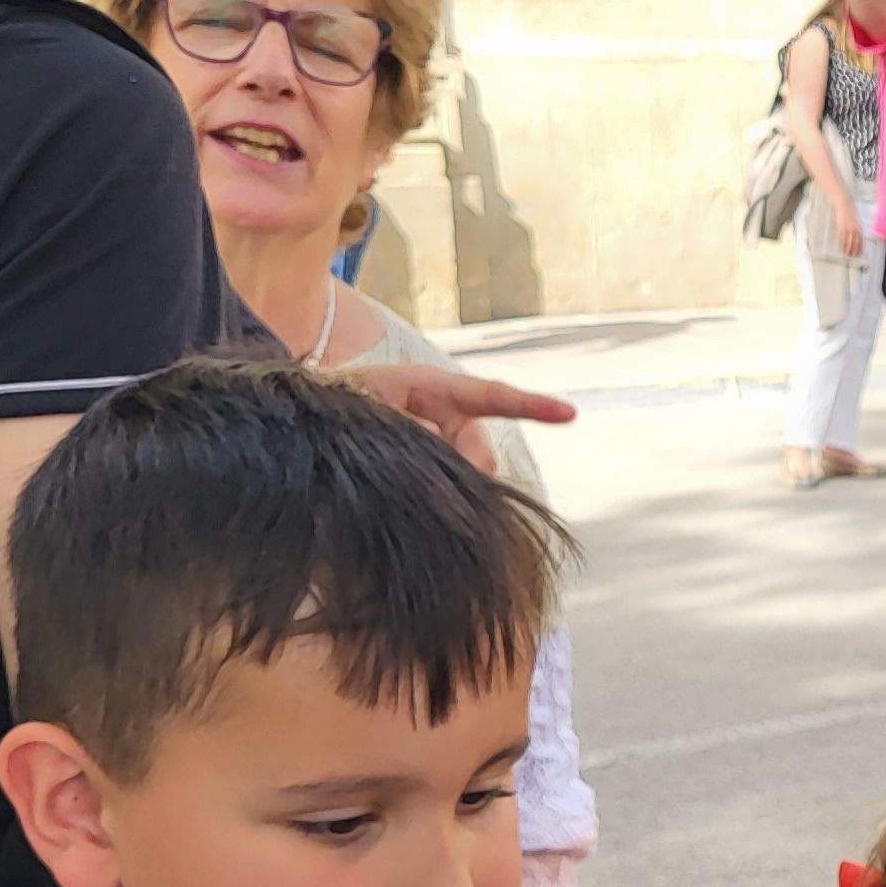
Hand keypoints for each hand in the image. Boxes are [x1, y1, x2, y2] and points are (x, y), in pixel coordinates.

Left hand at [336, 363, 574, 475]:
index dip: (532, 406)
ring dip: (450, 484)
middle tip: (427, 478)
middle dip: (466, 470)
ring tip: (400, 479)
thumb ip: (402, 417)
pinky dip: (448, 496)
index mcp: (437, 388)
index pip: (493, 396)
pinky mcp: (441, 469)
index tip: (569, 415)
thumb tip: (433, 435)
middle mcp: (451, 416)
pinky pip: (458, 487)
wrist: (316, 418)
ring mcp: (447, 443)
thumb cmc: (343, 400)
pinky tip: (418, 499)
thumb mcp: (367, 398)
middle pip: (481, 453)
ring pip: (470, 475)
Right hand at [833, 202, 867, 260]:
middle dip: (854, 249)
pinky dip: (841, 243)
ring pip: (848, 241)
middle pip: (855, 242)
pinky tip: (841, 247)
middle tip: (853, 255)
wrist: (843, 204)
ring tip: (846, 254)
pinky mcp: (841, 226)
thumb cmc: (849, 212)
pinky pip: (841, 237)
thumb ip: (855, 227)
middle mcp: (854, 228)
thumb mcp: (854, 220)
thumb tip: (855, 235)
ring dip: (847, 248)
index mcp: (859, 227)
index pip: (861, 240)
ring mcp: (847, 228)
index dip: (860, 247)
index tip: (859, 253)